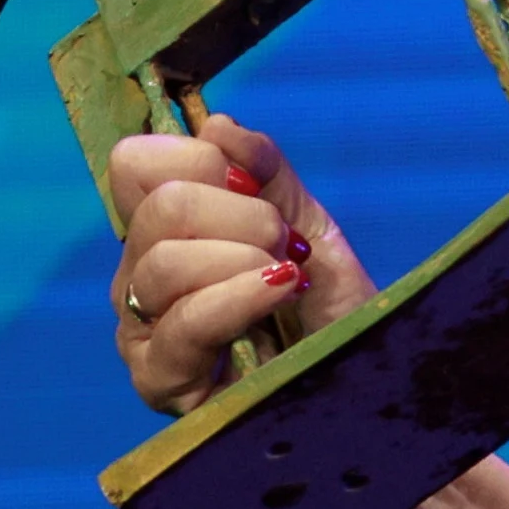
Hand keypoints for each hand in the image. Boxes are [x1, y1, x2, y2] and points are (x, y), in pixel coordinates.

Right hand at [105, 114, 378, 414]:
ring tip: (288, 282)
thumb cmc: (335, 312)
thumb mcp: (312, 229)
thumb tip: (218, 125)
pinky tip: (280, 292)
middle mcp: (139, 277)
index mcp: (164, 232)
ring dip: (248, 262)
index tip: (257, 189)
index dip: (202, 160)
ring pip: (167, 261)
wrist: (372, 382)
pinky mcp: (159, 381)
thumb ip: (267, 173)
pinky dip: (242, 298)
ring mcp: (142, 331)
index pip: (136, 164)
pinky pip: (187, 320)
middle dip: (245, 216)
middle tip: (285, 248)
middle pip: (160, 206)